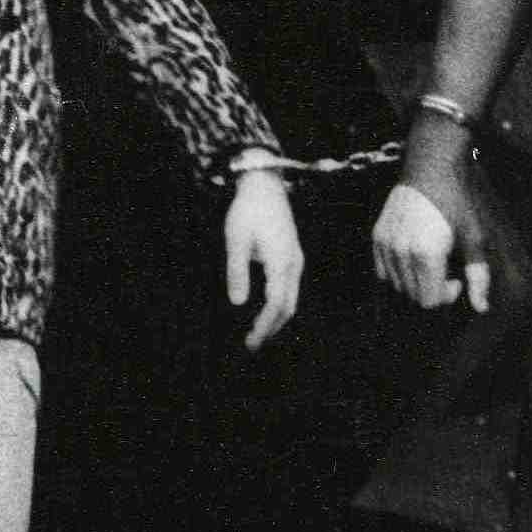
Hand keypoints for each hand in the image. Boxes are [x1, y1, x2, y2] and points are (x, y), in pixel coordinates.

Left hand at [224, 169, 303, 348]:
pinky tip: (264, 313)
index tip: (249, 341)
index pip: (276, 304)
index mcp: (280, 261)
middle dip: (271, 329)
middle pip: (287, 307)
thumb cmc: (247, 209)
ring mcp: (296, 260)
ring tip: (257, 334)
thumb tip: (238, 303)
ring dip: (276, 320)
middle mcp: (293, 264)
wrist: (264, 185)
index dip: (263, 325)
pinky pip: (290, 289)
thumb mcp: (236, 240)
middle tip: (251, 346)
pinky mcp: (292, 257)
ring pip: (291, 300)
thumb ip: (237, 271)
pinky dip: (279, 306)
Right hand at [373, 175, 492, 314]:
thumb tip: (482, 309)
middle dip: (432, 289)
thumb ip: (478, 276)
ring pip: (398, 285)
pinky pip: (384, 271)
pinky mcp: (377, 237)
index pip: (429, 301)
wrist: (431, 166)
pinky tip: (414, 254)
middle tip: (447, 267)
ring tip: (431, 259)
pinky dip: (399, 271)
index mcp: (426, 254)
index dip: (446, 296)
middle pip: (414, 296)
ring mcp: (386, 244)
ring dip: (416, 280)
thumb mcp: (474, 238)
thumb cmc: (458, 200)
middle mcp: (401, 252)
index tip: (457, 278)